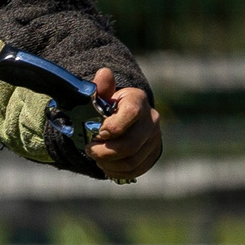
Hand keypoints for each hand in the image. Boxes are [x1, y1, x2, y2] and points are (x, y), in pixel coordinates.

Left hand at [88, 69, 161, 183]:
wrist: (123, 119)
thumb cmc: (108, 108)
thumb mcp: (101, 97)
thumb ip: (100, 89)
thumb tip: (104, 74)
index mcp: (138, 101)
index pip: (131, 113)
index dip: (113, 126)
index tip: (98, 133)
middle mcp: (151, 119)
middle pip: (130, 144)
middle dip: (104, 151)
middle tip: (89, 149)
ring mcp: (154, 138)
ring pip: (131, 160)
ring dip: (108, 163)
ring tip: (96, 157)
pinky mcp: (153, 154)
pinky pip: (135, 170)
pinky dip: (116, 171)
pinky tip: (106, 165)